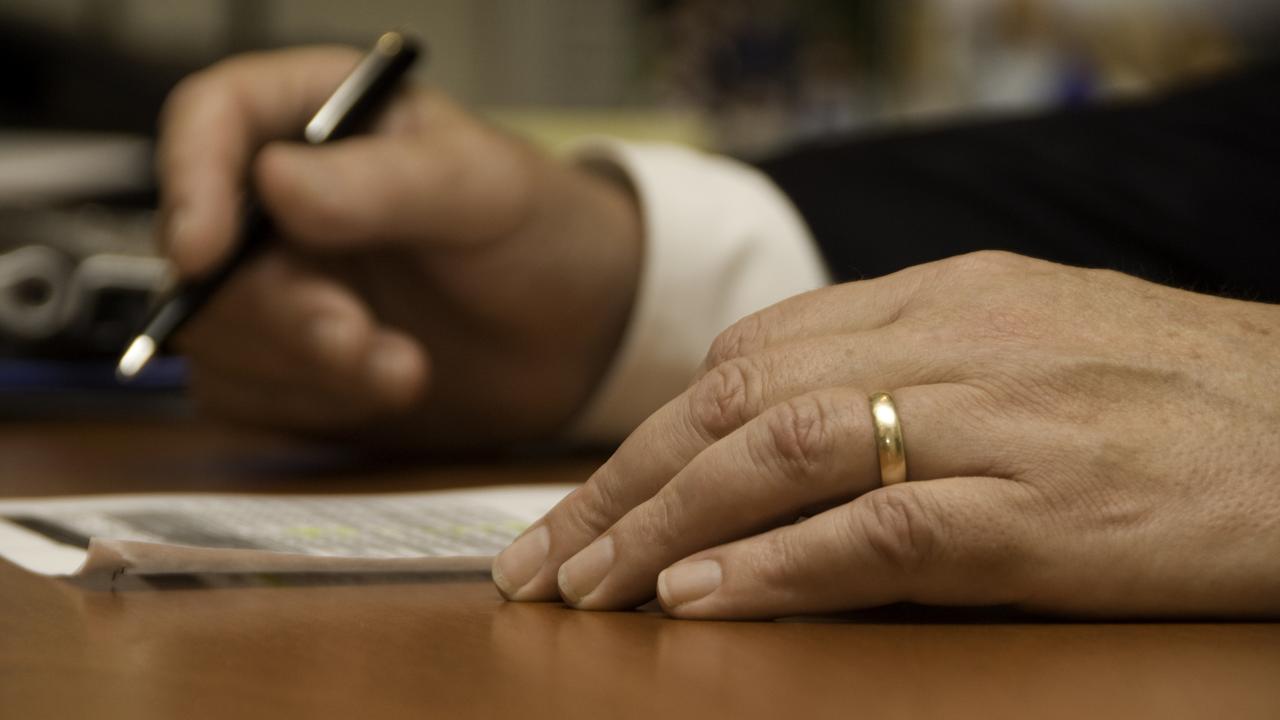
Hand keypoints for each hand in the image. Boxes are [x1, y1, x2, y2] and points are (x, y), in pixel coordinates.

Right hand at [159, 47, 640, 445]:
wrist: (580, 335)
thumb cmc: (539, 233)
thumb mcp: (481, 191)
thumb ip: (386, 184)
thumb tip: (274, 180)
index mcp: (319, 118)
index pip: (211, 119)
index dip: (191, 181)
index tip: (203, 252)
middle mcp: (279, 200)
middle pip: (202, 250)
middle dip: (280, 311)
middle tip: (358, 340)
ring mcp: (278, 284)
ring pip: (217, 334)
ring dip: (307, 368)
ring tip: (409, 369)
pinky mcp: (286, 363)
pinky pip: (246, 395)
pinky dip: (312, 406)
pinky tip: (387, 390)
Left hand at [493, 251, 1279, 617]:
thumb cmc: (1176, 391)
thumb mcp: (1030, 340)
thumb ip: (907, 362)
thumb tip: (776, 413)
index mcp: (940, 299)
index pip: (752, 353)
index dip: (655, 430)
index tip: (592, 495)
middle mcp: (950, 345)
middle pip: (738, 399)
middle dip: (623, 481)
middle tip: (544, 559)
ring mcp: (995, 424)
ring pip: (783, 451)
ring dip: (667, 520)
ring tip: (590, 584)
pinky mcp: (1044, 513)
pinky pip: (879, 529)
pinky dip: (777, 564)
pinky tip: (701, 597)